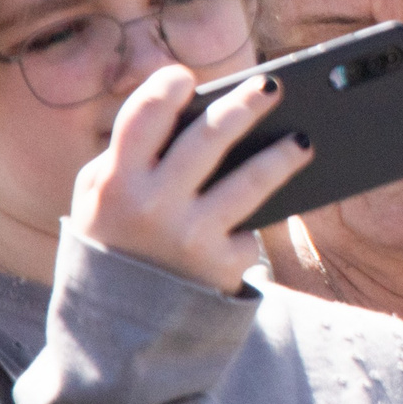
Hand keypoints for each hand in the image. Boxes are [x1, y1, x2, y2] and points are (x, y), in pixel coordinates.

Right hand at [70, 67, 309, 294]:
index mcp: (114, 181)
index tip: (188, 76)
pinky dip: (256, 223)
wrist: (119, 327)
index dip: (167, 87)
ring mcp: (190, 235)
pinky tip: (271, 213)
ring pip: (252, 180)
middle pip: (210, 136)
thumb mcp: (98, 199)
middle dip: (246, 104)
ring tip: (304, 139)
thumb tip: (192, 111)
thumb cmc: (114, 240)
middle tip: (272, 85)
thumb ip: (127, 156)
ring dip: (284, 155)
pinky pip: (251, 230)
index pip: (143, 115)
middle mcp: (152, 205)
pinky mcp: (221, 265)